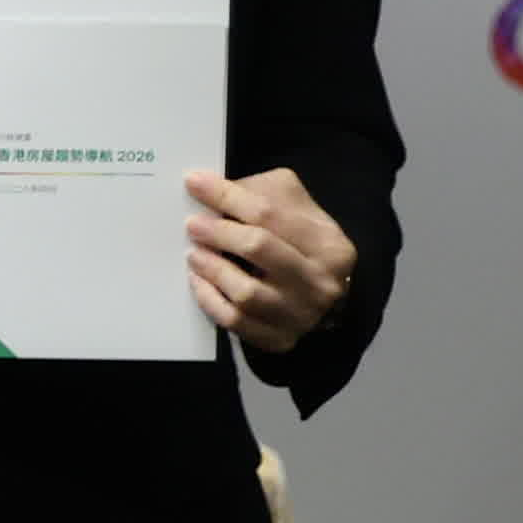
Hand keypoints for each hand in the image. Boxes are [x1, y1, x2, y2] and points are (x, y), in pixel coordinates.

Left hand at [185, 165, 354, 353]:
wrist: (317, 293)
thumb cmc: (297, 242)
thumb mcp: (293, 207)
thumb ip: (261, 193)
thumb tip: (210, 187)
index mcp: (330, 244)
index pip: (270, 214)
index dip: (227, 196)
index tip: (193, 183)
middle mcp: (323, 282)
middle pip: (259, 248)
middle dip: (219, 232)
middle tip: (192, 225)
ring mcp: (303, 315)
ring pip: (246, 291)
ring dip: (212, 269)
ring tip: (193, 254)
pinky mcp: (281, 340)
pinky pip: (235, 322)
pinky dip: (210, 300)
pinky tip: (198, 281)